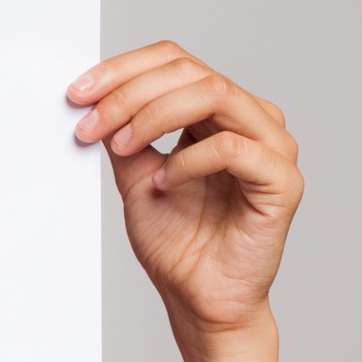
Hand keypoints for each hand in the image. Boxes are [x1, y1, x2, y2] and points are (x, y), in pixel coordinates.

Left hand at [68, 41, 302, 341]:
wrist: (199, 299)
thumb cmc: (178, 242)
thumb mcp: (135, 175)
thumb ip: (123, 133)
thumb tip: (94, 96)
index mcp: (219, 112)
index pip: (175, 62)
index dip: (123, 70)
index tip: (78, 93)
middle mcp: (251, 120)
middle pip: (191, 71)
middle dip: (130, 93)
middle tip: (91, 123)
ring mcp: (272, 147)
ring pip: (214, 94)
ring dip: (154, 115)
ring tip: (123, 147)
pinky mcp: (283, 181)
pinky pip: (234, 148)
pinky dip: (188, 159)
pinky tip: (164, 183)